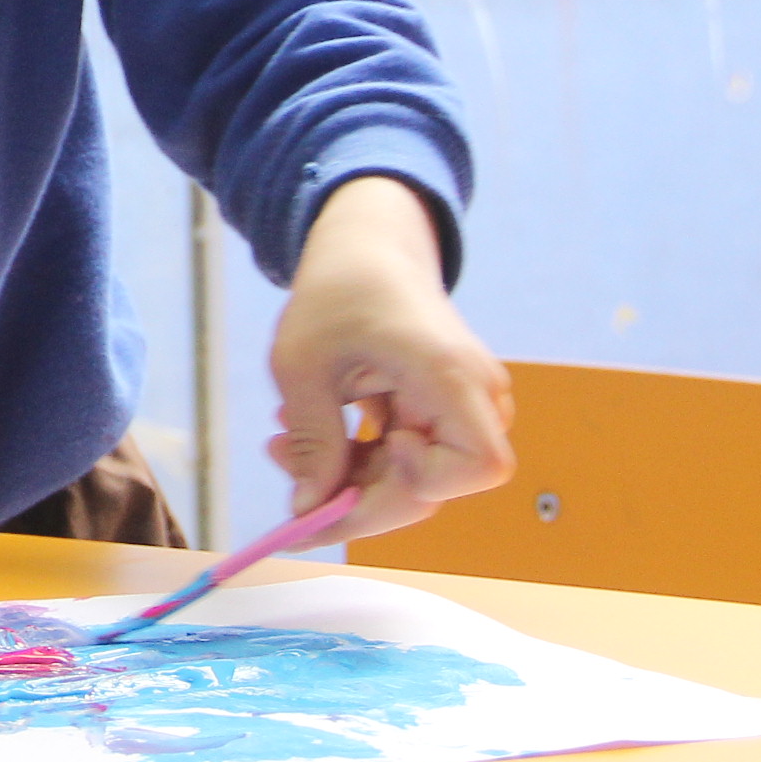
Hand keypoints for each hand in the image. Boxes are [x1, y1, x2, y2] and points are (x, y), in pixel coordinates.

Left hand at [265, 176, 513, 542]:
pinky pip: (402, 461)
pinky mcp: (437, 415)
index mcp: (452, 375)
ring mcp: (459, 408)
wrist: (367, 248)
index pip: (479, 466)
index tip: (374, 447)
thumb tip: (309, 513)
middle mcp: (473, 397)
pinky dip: (353, 460)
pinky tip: (302, 433)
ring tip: (281, 444)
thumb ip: (313, 439)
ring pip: (410, 480)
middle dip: (356, 495)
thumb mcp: (302, 364)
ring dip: (346, 477)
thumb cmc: (337, 291)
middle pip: (433, 487)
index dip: (425, 479)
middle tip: (288, 483)